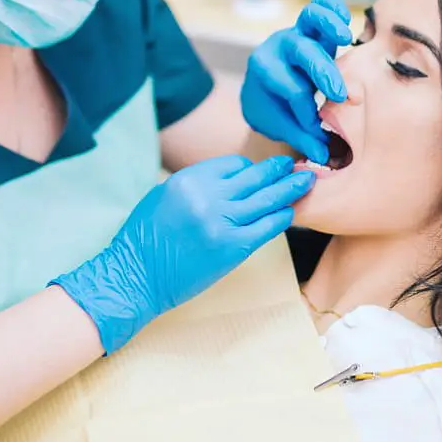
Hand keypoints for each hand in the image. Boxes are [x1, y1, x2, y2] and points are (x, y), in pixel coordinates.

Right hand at [51, 155, 313, 352]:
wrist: (135, 277)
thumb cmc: (145, 239)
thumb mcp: (163, 196)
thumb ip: (196, 185)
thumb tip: (230, 179)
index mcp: (188, 180)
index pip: (232, 164)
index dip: (248, 168)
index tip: (257, 174)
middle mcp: (206, 196)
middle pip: (254, 177)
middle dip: (277, 170)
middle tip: (295, 165)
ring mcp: (221, 222)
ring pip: (266, 199)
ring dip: (290, 188)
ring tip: (306, 181)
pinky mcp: (232, 248)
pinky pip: (267, 227)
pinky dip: (281, 217)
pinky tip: (290, 212)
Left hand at [240, 0, 350, 163]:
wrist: (261, 89)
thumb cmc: (272, 109)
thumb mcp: (278, 126)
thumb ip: (301, 138)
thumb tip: (323, 154)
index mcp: (264, 71)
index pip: (291, 88)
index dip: (305, 110)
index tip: (314, 128)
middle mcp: (278, 47)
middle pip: (301, 52)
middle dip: (322, 72)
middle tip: (339, 95)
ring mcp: (296, 33)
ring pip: (310, 18)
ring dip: (329, 25)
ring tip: (346, 38)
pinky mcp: (312, 29)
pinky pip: (322, 8)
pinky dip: (334, 9)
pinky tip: (347, 21)